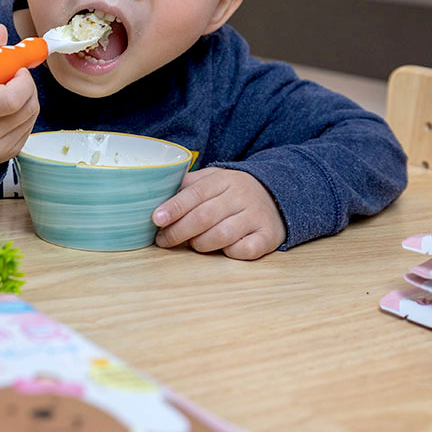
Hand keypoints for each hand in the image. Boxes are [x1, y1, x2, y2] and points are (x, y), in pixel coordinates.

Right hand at [0, 24, 39, 167]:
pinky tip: (11, 108)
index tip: (14, 69)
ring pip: (31, 114)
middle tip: (17, 76)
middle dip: (27, 84)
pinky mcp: (8, 154)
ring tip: (12, 90)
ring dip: (29, 96)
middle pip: (24, 106)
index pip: (8, 99)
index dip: (19, 80)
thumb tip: (0, 30)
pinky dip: (26, 112)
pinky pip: (30, 126)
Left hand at [152, 167, 285, 259]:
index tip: (156, 219)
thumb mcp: (213, 179)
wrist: (277, 196)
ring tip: (192, 244)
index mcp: (224, 179)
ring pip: (221, 235)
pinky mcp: (268, 236)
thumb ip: (188, 185)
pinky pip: (244, 250)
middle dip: (179, 231)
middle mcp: (241, 196)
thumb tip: (155, 194)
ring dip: (201, 244)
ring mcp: (256, 216)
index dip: (173, 208)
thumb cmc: (234, 192)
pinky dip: (229, 252)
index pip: (195, 193)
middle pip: (204, 216)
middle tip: (163, 240)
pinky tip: (222, 249)